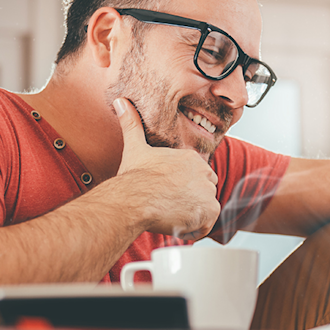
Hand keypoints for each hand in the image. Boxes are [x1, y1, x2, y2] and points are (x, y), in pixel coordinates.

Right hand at [112, 98, 219, 239]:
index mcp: (190, 158)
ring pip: (204, 209)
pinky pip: (207, 224)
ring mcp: (208, 190)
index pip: (196, 176)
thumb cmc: (133, 178)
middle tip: (167, 206)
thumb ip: (131, 124)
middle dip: (189, 201)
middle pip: (203, 192)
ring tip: (169, 215)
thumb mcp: (134, 147)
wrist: (133, 200)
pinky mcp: (209, 209)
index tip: (166, 193)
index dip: (181, 188)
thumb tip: (120, 101)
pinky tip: (176, 224)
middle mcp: (204, 171)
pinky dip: (194, 229)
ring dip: (190, 216)